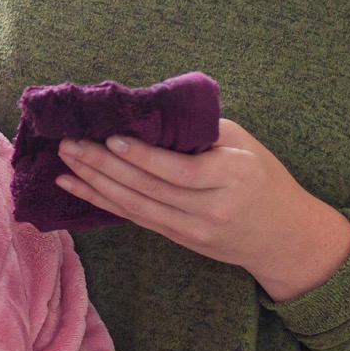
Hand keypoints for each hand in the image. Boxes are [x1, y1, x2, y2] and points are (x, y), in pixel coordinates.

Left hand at [56, 118, 349, 302]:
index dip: (144, 157)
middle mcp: (213, 208)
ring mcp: (195, 230)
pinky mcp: (180, 240)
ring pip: (136, 207)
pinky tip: (75, 188)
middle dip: (104, 166)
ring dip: (95, 185)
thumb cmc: (263, 177)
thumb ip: (200, 131)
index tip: (112, 138)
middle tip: (69, 144)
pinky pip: (135, 219)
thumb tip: (147, 110)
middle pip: (150, 189)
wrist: (285, 236)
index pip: (182, 171)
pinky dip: (102, 203)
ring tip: (64, 163)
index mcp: (234, 175)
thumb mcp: (244, 145)